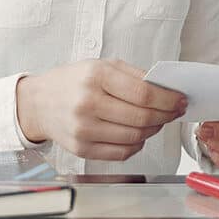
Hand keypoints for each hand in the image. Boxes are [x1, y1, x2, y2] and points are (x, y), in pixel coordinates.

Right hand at [16, 59, 186, 160]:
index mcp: (96, 77)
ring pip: (135, 137)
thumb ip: (135, 75)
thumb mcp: (102, 66)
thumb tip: (167, 88)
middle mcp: (88, 103)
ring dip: (153, 130)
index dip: (168, 99)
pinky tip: (138, 133)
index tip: (180, 100)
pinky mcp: (81, 149)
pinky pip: (121, 153)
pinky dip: (137, 144)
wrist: (39, 102)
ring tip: (156, 121)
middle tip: (173, 112)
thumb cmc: (74, 81)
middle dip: (165, 116)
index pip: (144, 93)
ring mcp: (83, 129)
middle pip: (142, 118)